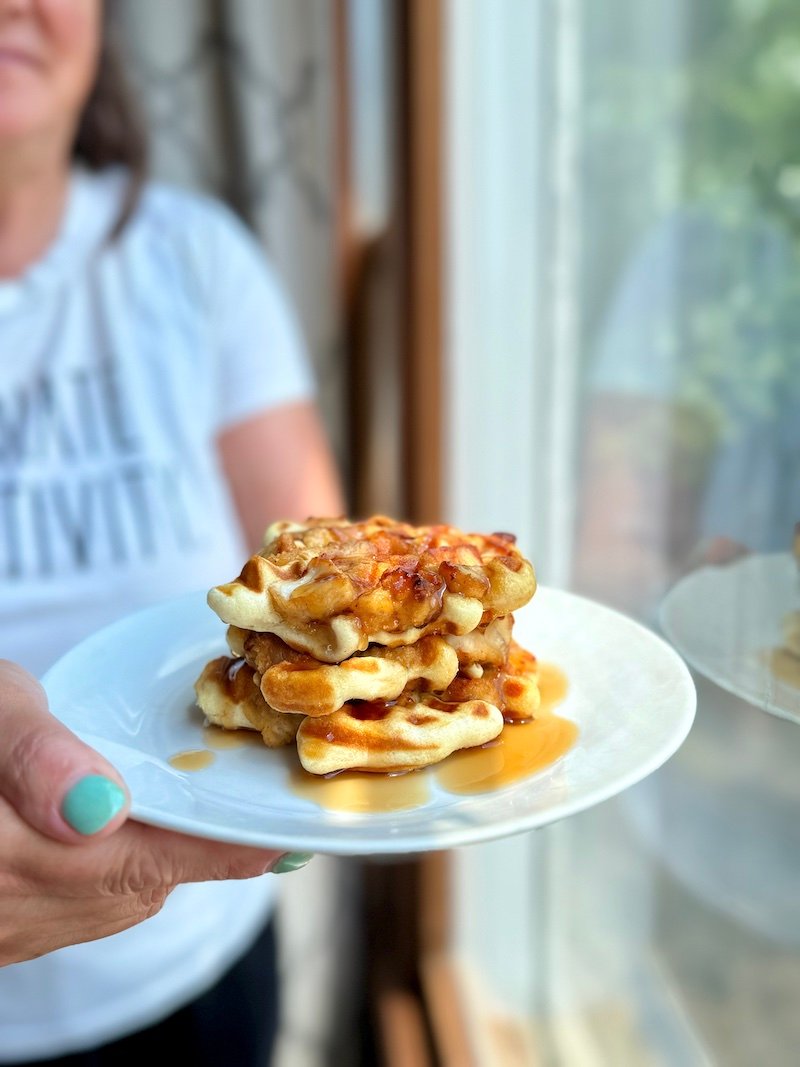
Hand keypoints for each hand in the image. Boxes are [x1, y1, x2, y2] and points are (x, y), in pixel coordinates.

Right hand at [0, 660, 296, 966]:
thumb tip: (98, 808)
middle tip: (257, 823)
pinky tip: (129, 843)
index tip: (280, 842)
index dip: (214, 855)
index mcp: (4, 856)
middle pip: (131, 893)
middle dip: (198, 859)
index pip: (135, 866)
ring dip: (160, 869)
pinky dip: (115, 880)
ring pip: (107, 908)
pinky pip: (73, 914)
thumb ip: (33, 755)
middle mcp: (4, 911)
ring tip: (210, 829)